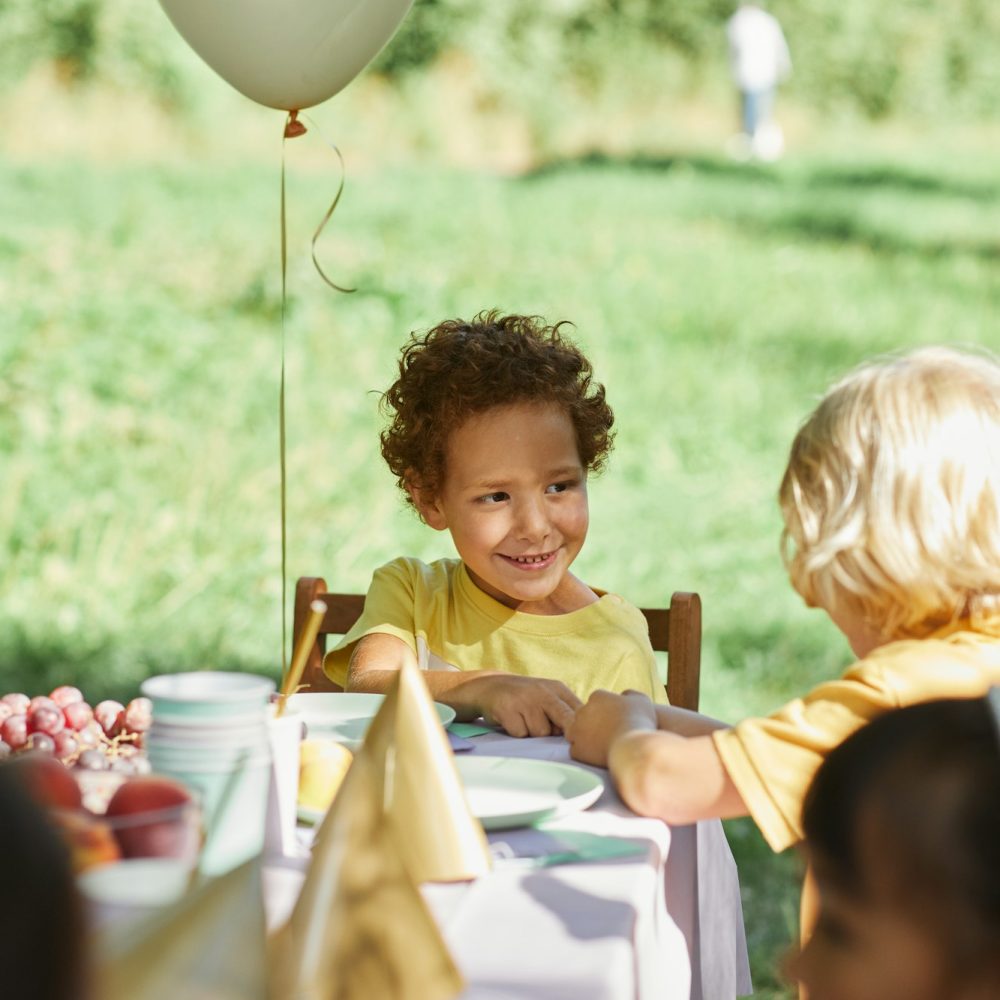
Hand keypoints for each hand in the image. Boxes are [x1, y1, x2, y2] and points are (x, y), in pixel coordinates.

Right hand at [462, 675, 581, 737]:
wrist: (490, 686)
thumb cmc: (526, 698)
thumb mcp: (548, 696)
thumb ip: (566, 711)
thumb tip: (585, 733)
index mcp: (557, 688)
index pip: (578, 711)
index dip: (581, 728)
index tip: (580, 736)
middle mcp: (542, 692)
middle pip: (565, 720)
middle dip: (566, 733)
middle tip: (564, 738)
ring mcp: (525, 700)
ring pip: (541, 732)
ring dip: (534, 733)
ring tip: (526, 721)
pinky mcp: (507, 710)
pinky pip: (521, 734)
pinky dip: (518, 733)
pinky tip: (513, 722)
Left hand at [566, 690, 657, 767]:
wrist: (633, 747)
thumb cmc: (639, 722)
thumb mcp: (641, 701)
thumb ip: (630, 695)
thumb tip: (624, 696)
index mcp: (597, 697)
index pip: (597, 702)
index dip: (606, 712)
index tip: (616, 721)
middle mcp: (582, 711)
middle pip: (584, 716)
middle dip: (593, 723)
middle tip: (609, 734)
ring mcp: (577, 730)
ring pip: (576, 732)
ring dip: (586, 737)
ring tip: (602, 745)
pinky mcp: (576, 749)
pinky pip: (576, 751)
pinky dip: (585, 754)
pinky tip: (598, 756)